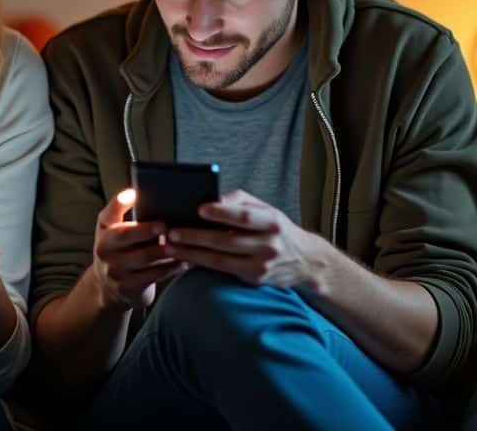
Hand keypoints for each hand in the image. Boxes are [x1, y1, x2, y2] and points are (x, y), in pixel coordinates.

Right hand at [91, 189, 187, 310]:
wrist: (108, 286)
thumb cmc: (117, 250)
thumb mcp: (111, 230)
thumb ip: (119, 211)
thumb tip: (134, 192)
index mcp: (104, 233)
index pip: (108, 215)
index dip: (121, 203)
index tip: (137, 195)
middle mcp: (105, 252)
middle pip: (126, 236)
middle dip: (147, 229)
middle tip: (166, 225)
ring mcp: (115, 272)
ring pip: (144, 258)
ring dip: (166, 250)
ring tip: (182, 243)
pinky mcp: (128, 288)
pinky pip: (154, 276)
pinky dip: (171, 268)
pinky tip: (184, 261)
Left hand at [166, 190, 329, 289]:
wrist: (305, 261)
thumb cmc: (277, 229)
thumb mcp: (266, 210)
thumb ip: (240, 202)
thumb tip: (211, 197)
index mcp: (272, 221)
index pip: (244, 216)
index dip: (221, 212)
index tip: (199, 208)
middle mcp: (269, 245)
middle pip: (226, 241)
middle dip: (195, 236)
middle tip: (172, 231)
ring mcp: (262, 265)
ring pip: (220, 260)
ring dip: (191, 254)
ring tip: (170, 246)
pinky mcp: (254, 280)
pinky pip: (222, 271)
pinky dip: (201, 264)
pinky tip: (184, 258)